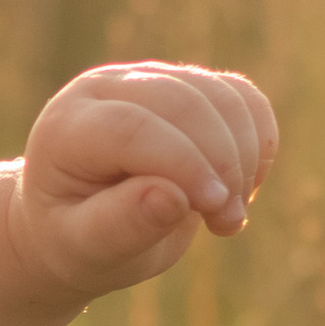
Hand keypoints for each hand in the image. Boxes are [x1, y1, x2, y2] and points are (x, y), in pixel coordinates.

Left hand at [8, 61, 277, 300]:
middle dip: (220, 162)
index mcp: (66, 127)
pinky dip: (258, 142)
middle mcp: (105, 89)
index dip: (182, 163)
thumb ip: (120, 225)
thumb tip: (171, 198)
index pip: (130, 127)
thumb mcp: (85, 247)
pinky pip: (242, 98)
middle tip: (227, 222)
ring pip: (220, 95)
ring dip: (243, 157)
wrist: (81, 222)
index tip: (214, 207)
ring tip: (228, 216)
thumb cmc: (76, 239)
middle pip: (181, 101)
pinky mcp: (189, 85)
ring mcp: (150, 78)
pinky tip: (242, 187)